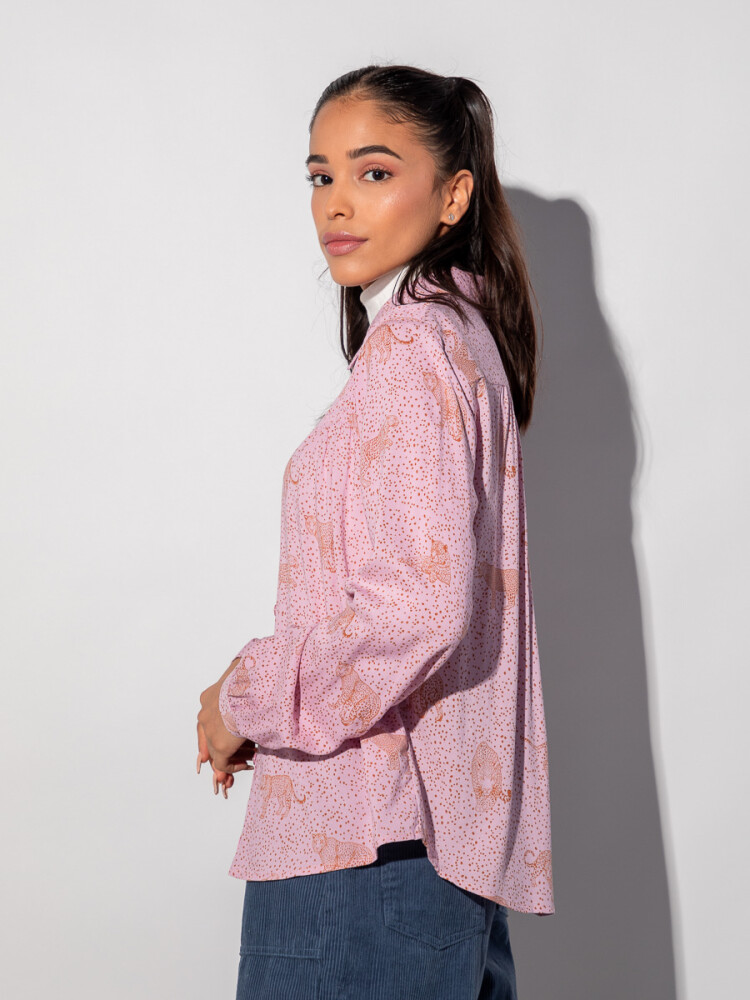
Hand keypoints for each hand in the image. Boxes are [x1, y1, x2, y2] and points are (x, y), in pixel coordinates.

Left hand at [196, 658, 256, 793]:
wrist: (256, 686)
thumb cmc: (256, 677)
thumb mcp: (244, 677)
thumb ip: (242, 685)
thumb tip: (251, 682)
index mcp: (209, 697)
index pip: (209, 719)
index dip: (220, 730)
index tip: (233, 737)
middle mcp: (205, 714)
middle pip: (209, 736)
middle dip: (223, 746)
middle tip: (239, 753)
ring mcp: (210, 730)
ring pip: (216, 750)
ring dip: (233, 755)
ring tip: (250, 756)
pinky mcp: (219, 745)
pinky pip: (222, 764)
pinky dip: (233, 767)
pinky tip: (247, 764)